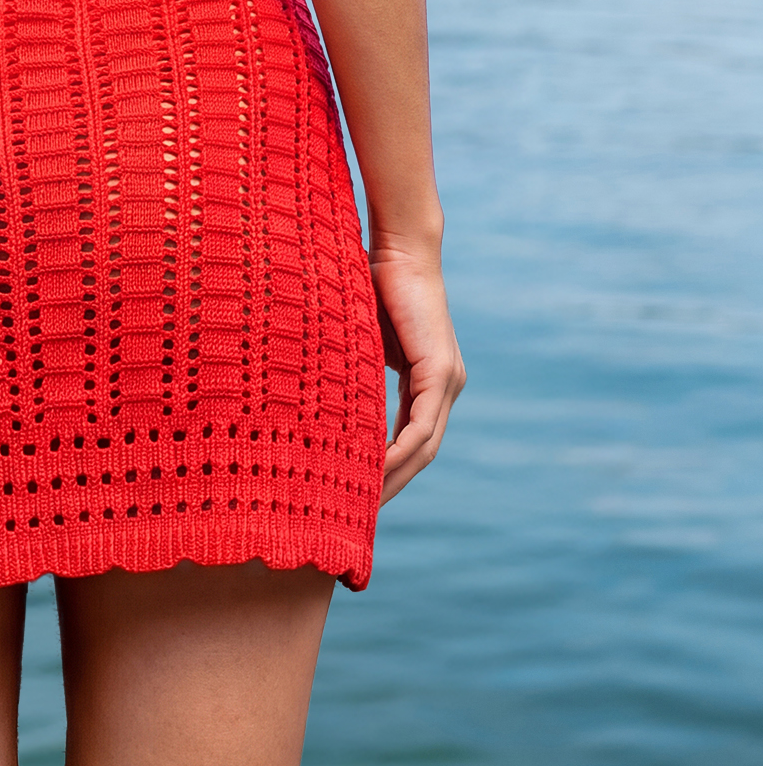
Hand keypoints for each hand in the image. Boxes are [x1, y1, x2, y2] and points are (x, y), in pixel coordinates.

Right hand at [371, 240, 465, 504]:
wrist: (400, 248)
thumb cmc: (374, 281)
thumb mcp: (360, 338)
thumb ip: (353, 368)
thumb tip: (317, 395)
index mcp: (429, 380)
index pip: (411, 438)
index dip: (388, 470)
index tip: (359, 494)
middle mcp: (445, 385)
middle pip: (421, 453)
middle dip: (391, 486)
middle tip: (358, 517)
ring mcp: (447, 380)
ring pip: (423, 446)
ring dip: (394, 477)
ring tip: (362, 505)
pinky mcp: (440, 371)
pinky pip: (421, 426)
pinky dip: (399, 452)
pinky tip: (376, 472)